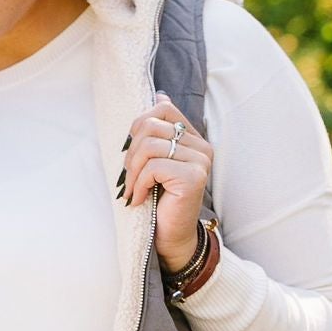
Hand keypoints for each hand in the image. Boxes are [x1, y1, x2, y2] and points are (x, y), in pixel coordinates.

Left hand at [120, 91, 212, 273]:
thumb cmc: (160, 199)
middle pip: (151, 126)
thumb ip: (158, 132)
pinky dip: (140, 183)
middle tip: (129, 177)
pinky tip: (141, 198)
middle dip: (130, 153)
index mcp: (194, 138)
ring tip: (133, 189)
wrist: (170, 237)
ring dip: (132, 171)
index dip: (139, 126)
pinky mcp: (194, 177)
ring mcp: (201, 161)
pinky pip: (153, 167)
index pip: (163, 108)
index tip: (132, 153)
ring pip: (149, 146)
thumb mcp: (155, 161)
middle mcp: (202, 146)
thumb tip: (160, 94)